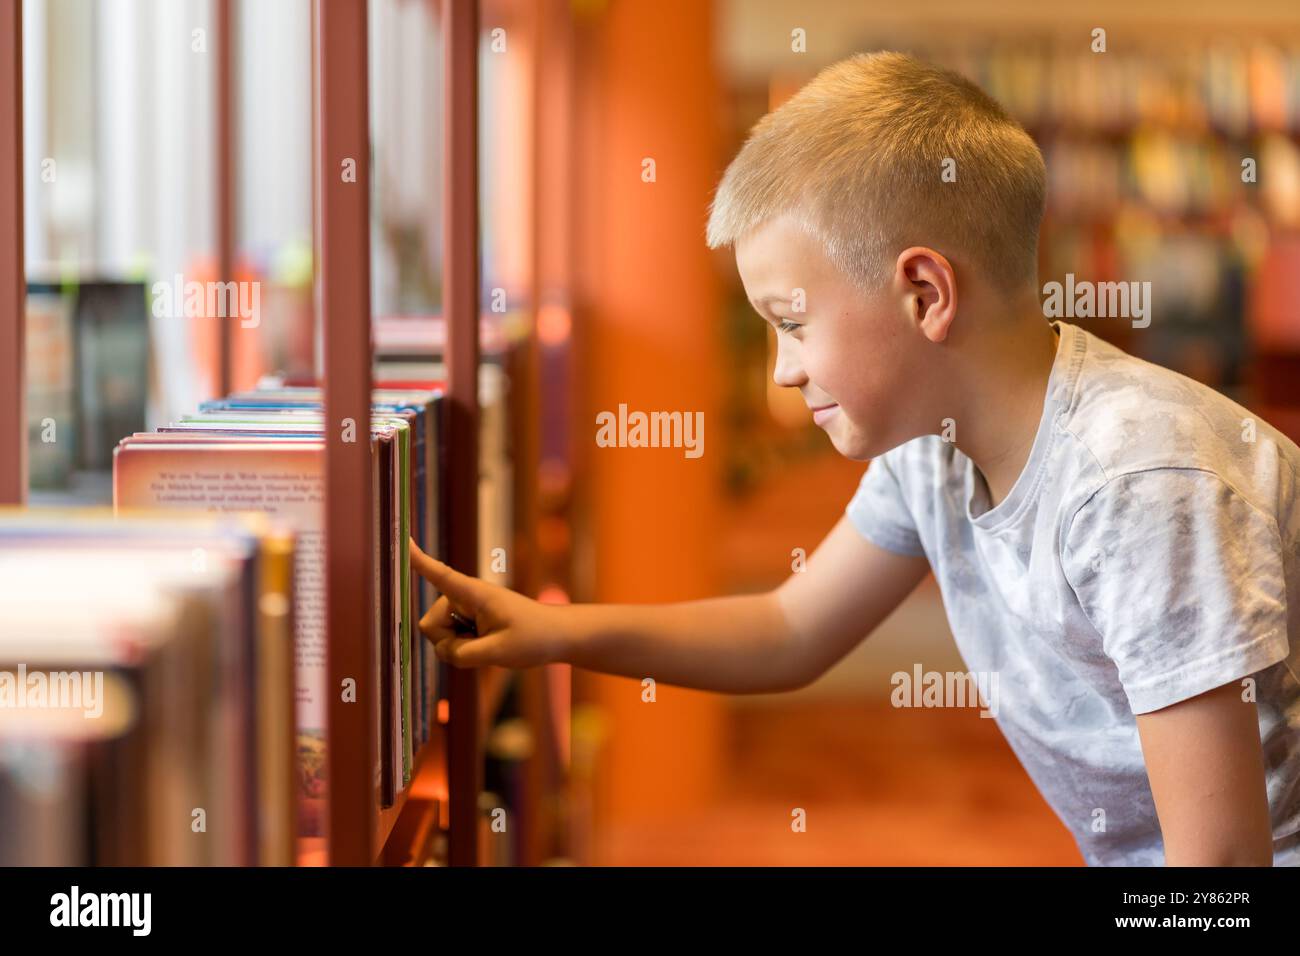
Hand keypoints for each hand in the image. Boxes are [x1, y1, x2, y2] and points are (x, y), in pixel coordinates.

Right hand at [409, 538, 562, 668]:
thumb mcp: (497, 652)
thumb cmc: (533, 638)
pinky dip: (464, 647)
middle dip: (448, 642)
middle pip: (431, 625)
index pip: (440, 575)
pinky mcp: (470, 620)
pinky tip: (487, 645)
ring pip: (440, 636)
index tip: (404, 540)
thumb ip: (461, 654)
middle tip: (484, 645)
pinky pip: (452, 640)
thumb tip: (442, 651)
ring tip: (490, 644)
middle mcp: (465, 597)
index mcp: (474, 594)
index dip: (419, 561)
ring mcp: (467, 609)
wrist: (557, 636)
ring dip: (459, 646)